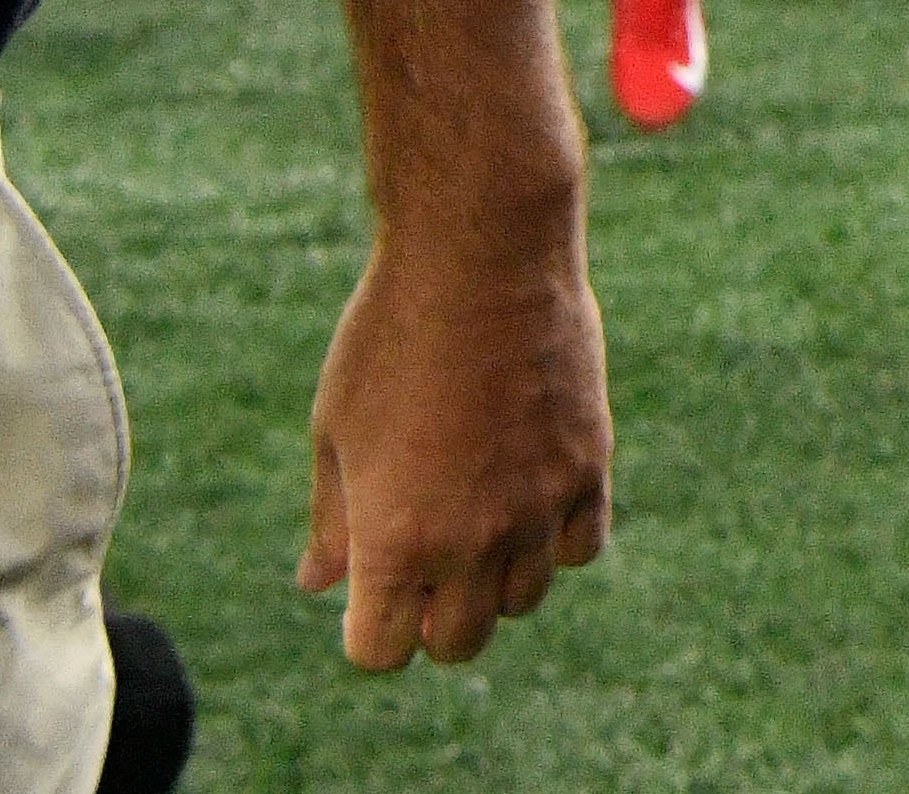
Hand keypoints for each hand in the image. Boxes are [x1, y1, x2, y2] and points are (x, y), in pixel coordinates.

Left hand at [298, 210, 611, 669]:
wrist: (482, 254)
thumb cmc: (389, 338)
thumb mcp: (337, 433)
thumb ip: (334, 522)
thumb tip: (319, 586)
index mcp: (393, 542)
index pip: (382, 653)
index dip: (370, 627)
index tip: (370, 585)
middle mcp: (471, 540)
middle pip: (456, 641)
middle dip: (431, 614)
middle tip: (422, 553)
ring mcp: (539, 505)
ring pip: (523, 599)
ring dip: (495, 577)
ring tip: (475, 512)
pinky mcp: (589, 465)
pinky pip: (582, 546)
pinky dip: (556, 538)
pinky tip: (529, 492)